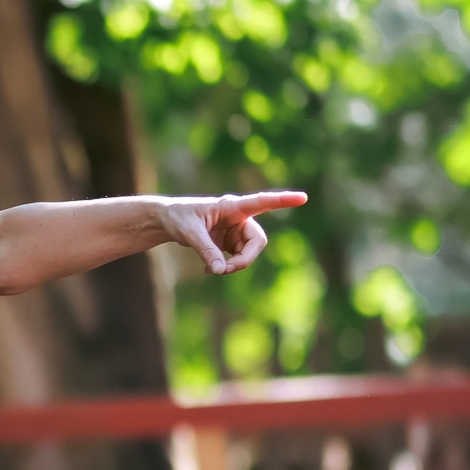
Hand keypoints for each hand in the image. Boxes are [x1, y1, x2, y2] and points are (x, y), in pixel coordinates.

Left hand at [156, 190, 308, 274]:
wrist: (167, 221)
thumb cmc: (178, 218)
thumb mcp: (190, 233)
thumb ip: (206, 251)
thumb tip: (221, 270)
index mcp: (232, 206)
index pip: (261, 202)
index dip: (282, 201)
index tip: (303, 198)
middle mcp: (239, 217)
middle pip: (257, 241)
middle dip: (245, 259)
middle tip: (224, 270)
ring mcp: (236, 231)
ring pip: (248, 253)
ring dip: (234, 265)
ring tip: (211, 270)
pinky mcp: (230, 242)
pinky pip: (238, 259)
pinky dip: (227, 267)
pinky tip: (210, 269)